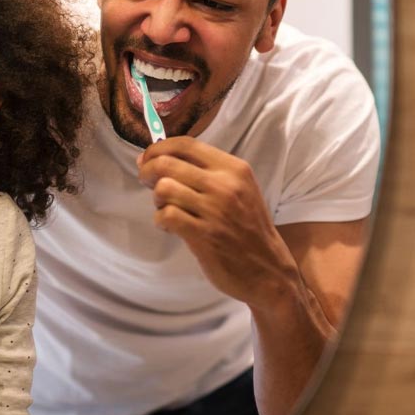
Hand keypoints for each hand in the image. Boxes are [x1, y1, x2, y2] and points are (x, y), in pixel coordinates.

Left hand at [137, 136, 301, 308]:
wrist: (268, 269)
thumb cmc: (247, 227)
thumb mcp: (238, 189)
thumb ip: (206, 172)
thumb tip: (159, 158)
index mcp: (233, 168)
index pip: (186, 144)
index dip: (158, 148)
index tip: (147, 157)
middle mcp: (224, 185)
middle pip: (167, 163)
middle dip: (148, 170)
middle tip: (146, 181)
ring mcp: (214, 210)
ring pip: (164, 188)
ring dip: (156, 198)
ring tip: (164, 207)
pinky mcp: (203, 235)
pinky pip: (166, 215)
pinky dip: (160, 220)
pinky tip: (169, 226)